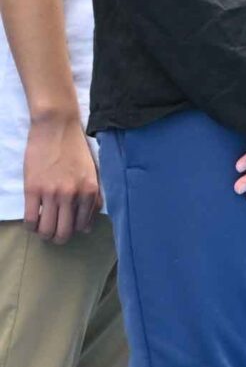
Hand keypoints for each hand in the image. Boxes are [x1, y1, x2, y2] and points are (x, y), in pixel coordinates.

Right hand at [22, 112, 101, 242]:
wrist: (56, 128)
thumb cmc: (76, 149)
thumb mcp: (92, 172)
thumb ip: (94, 197)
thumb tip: (88, 225)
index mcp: (90, 191)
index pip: (83, 225)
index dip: (75, 230)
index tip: (69, 228)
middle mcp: (72, 195)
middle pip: (64, 232)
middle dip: (59, 238)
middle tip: (55, 235)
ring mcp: (51, 193)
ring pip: (47, 229)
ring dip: (44, 234)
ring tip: (43, 229)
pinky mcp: (32, 189)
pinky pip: (30, 219)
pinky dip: (31, 226)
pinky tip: (32, 222)